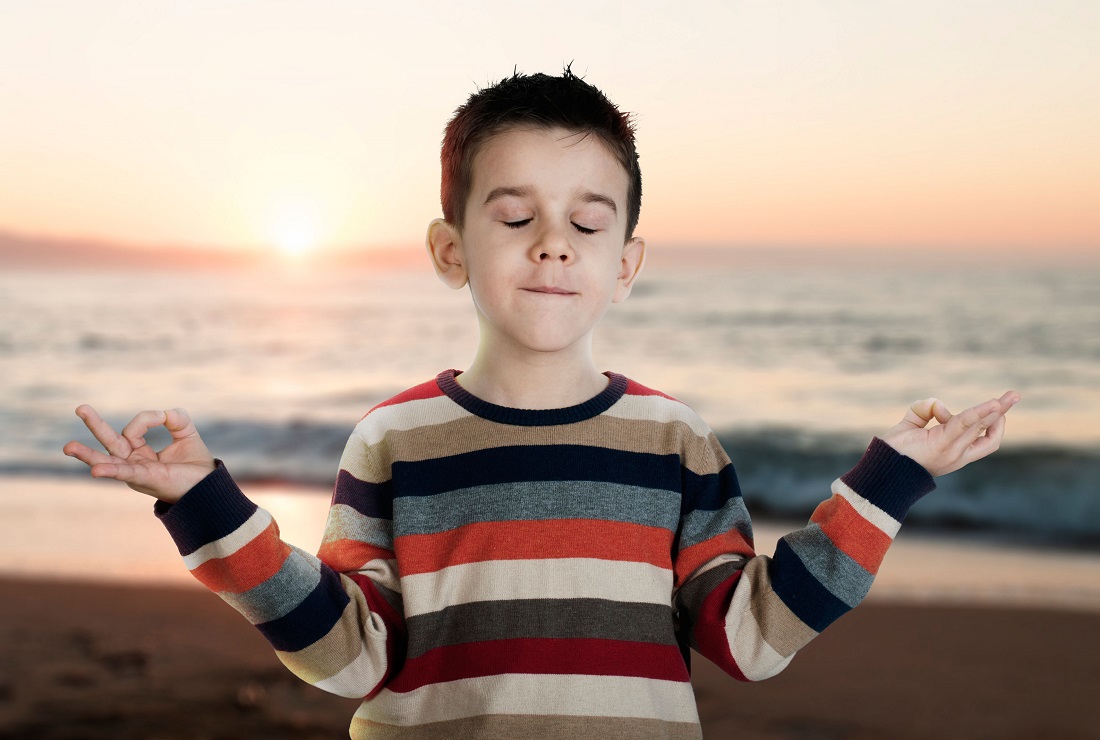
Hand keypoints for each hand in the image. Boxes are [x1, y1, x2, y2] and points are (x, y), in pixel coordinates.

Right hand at [63, 405, 215, 501]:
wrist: (208, 485)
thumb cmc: (195, 463)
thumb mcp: (185, 431)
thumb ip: (174, 417)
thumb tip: (162, 413)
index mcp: (140, 452)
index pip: (134, 427)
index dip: (147, 418)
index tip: (163, 417)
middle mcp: (132, 462)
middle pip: (109, 442)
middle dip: (95, 425)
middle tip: (80, 408)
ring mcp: (135, 472)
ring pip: (108, 460)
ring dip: (87, 455)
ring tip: (68, 447)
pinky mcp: (143, 479)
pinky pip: (124, 473)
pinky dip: (110, 471)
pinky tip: (95, 470)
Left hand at [880, 391, 1019, 476]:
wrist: (881, 471)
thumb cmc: (893, 451)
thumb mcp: (912, 427)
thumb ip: (925, 411)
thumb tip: (941, 408)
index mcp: (954, 453)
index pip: (984, 440)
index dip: (993, 425)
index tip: (998, 408)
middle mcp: (958, 454)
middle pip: (988, 432)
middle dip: (1001, 412)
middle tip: (1014, 395)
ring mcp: (952, 450)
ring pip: (980, 425)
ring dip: (996, 409)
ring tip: (1012, 395)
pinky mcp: (942, 443)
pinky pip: (965, 423)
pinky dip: (979, 412)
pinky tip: (993, 403)